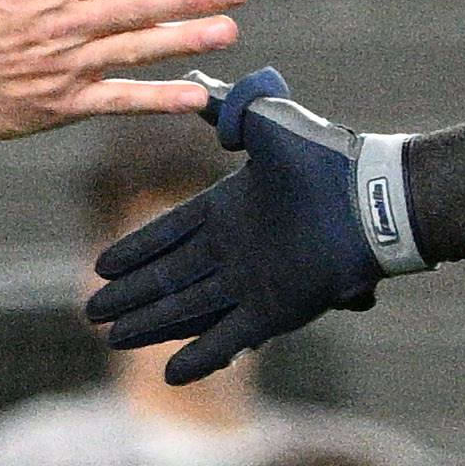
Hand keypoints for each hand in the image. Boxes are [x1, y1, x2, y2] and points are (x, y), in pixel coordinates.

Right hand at [84, 68, 394, 381]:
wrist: (371, 198)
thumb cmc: (324, 156)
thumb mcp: (267, 121)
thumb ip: (229, 108)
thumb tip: (197, 92)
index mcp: (227, 209)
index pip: (168, 234)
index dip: (135, 250)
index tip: (101, 266)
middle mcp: (233, 250)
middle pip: (168, 278)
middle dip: (131, 295)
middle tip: (93, 311)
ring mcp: (252, 283)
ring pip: (186, 310)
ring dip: (151, 325)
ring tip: (114, 339)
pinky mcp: (275, 311)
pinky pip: (227, 338)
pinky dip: (200, 356)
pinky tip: (170, 372)